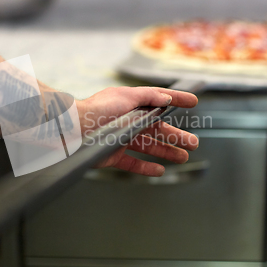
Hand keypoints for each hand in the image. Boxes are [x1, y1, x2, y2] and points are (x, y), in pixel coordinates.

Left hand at [77, 86, 198, 175]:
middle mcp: (128, 121)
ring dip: (167, 151)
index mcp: (132, 104)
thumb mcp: (126, 96)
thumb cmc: (96, 110)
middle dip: (177, 135)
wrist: (73, 129)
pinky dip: (147, 167)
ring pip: (149, 146)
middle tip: (193, 143)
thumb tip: (166, 98)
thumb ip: (148, 96)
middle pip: (158, 129)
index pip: (159, 101)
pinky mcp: (113, 155)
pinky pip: (133, 163)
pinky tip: (160, 170)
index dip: (176, 100)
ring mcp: (121, 139)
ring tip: (183, 157)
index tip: (193, 102)